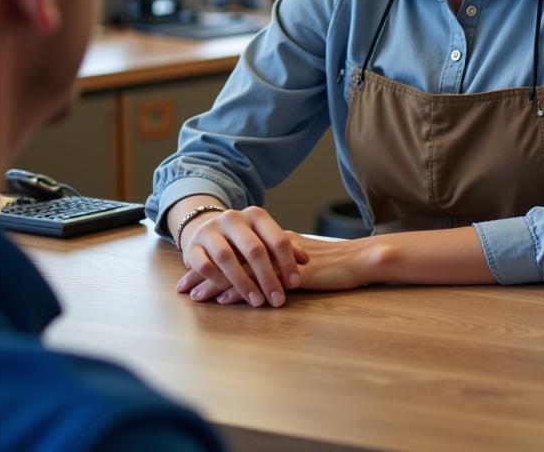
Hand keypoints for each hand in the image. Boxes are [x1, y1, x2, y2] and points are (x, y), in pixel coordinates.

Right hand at [175, 206, 309, 307]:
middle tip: (278, 300)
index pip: (277, 238)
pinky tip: (225, 295)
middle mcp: (233, 219)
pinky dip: (216, 280)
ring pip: (227, 257)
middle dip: (268, 277)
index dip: (288, 262)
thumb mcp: (263, 235)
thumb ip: (283, 246)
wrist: (203, 226)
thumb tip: (306, 261)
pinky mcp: (192, 246)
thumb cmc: (242, 237)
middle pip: (254, 249)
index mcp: (255, 215)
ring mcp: (210, 231)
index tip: (295, 284)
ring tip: (257, 302)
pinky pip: (204, 265)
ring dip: (243, 283)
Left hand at [178, 233, 379, 304]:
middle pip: (232, 257)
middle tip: (184, 287)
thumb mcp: (302, 262)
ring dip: (216, 284)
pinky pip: (259, 282)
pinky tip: (224, 302)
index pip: (237, 249)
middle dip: (206, 273)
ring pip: (241, 269)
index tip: (194, 273)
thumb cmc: (336, 264)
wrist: (360, 259)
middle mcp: (273, 247)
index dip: (215, 262)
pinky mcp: (291, 274)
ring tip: (195, 297)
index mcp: (275, 241)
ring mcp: (281, 260)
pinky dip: (240, 291)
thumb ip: (282, 263)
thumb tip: (264, 273)